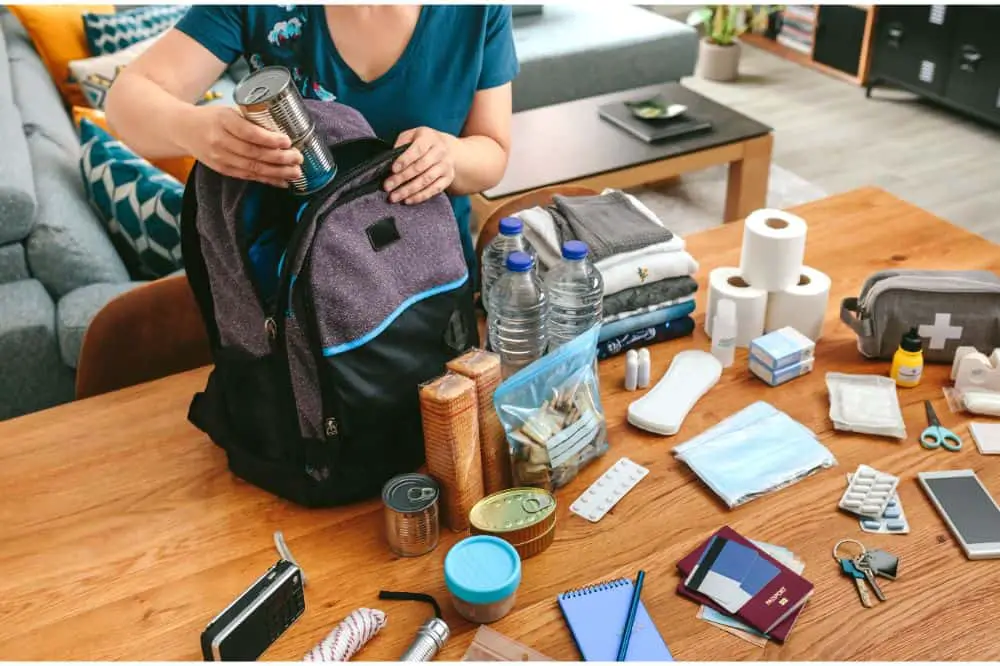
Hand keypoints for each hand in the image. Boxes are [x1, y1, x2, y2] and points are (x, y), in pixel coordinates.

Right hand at [177, 106, 302, 186]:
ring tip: (296, 172)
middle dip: (279, 158)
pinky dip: (267, 180)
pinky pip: (248, 176)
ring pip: (252, 168)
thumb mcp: (229, 111)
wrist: (183, 129)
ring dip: (277, 172)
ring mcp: (220, 158)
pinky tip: (283, 181)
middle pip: (254, 153)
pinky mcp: (222, 169)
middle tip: (298, 158)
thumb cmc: (212, 117)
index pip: (249, 132)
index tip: (287, 141)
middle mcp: (220, 140)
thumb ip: (251, 120)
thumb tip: (283, 127)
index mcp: (223, 121)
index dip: (269, 139)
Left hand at [385, 127, 455, 204]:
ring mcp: (445, 165)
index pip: (417, 150)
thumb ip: (401, 143)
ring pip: (426, 180)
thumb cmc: (423, 142)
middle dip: (402, 178)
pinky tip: (408, 200)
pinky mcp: (448, 178)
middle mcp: (440, 151)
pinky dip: (420, 196)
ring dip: (409, 190)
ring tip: (394, 197)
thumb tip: (389, 159)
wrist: (447, 148)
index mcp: (429, 138)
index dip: (404, 160)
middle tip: (387, 187)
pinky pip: (434, 189)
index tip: (393, 170)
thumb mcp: (412, 135)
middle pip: (420, 167)